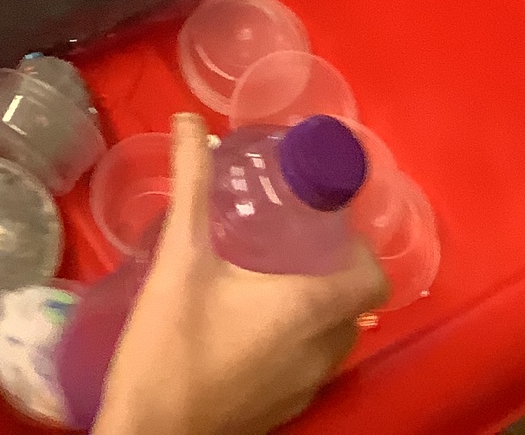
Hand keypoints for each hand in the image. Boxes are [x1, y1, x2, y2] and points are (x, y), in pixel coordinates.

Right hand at [93, 115, 387, 434]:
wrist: (152, 434)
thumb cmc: (171, 343)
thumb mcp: (179, 256)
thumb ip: (190, 184)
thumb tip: (189, 121)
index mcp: (308, 309)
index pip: (372, 277)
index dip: (357, 245)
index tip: (321, 219)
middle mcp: (320, 351)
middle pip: (353, 304)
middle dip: (331, 267)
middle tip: (287, 234)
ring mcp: (305, 388)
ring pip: (333, 337)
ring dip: (314, 304)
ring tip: (266, 271)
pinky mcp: (284, 410)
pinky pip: (310, 364)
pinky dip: (297, 338)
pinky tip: (247, 321)